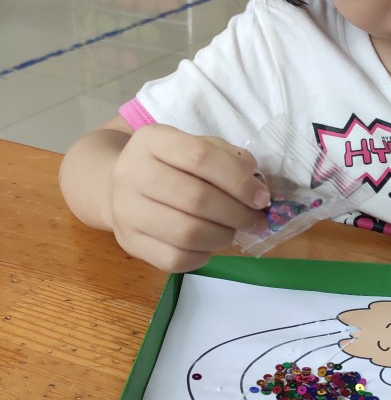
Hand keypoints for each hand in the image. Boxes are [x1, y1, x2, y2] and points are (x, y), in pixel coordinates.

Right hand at [109, 125, 269, 271]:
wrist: (119, 188)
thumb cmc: (170, 166)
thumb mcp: (196, 147)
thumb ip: (228, 159)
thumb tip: (256, 187)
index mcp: (152, 140)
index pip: (200, 157)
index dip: (238, 180)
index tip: (262, 198)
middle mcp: (131, 173)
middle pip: (195, 198)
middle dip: (237, 214)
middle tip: (256, 221)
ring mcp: (126, 211)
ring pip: (186, 233)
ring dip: (222, 236)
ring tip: (232, 231)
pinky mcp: (129, 243)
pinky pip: (175, 259)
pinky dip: (203, 255)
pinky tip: (209, 244)